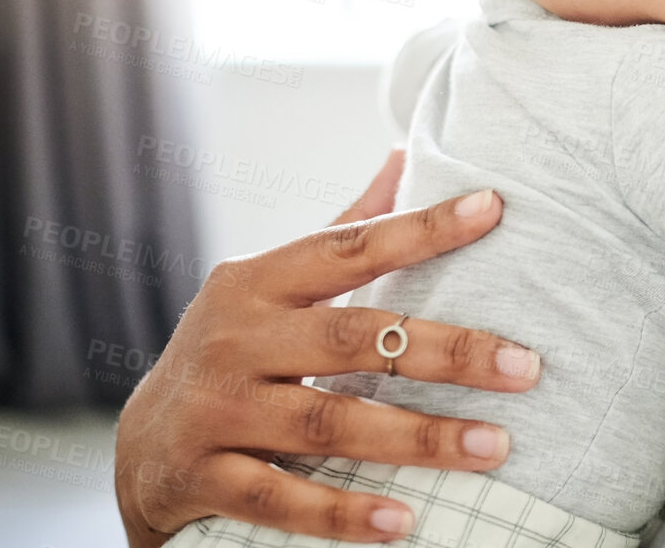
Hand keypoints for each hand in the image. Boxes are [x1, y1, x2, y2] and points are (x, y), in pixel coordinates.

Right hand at [114, 150, 540, 544]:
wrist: (140, 446)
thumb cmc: (237, 348)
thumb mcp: (273, 284)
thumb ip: (344, 229)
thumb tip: (406, 154)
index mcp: (258, 281)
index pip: (351, 247)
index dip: (422, 227)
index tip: (494, 208)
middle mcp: (235, 338)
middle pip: (354, 339)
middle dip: (446, 351)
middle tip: (525, 367)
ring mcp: (217, 409)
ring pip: (328, 422)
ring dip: (418, 438)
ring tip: (494, 446)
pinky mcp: (205, 477)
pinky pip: (283, 498)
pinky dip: (344, 513)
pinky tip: (406, 520)